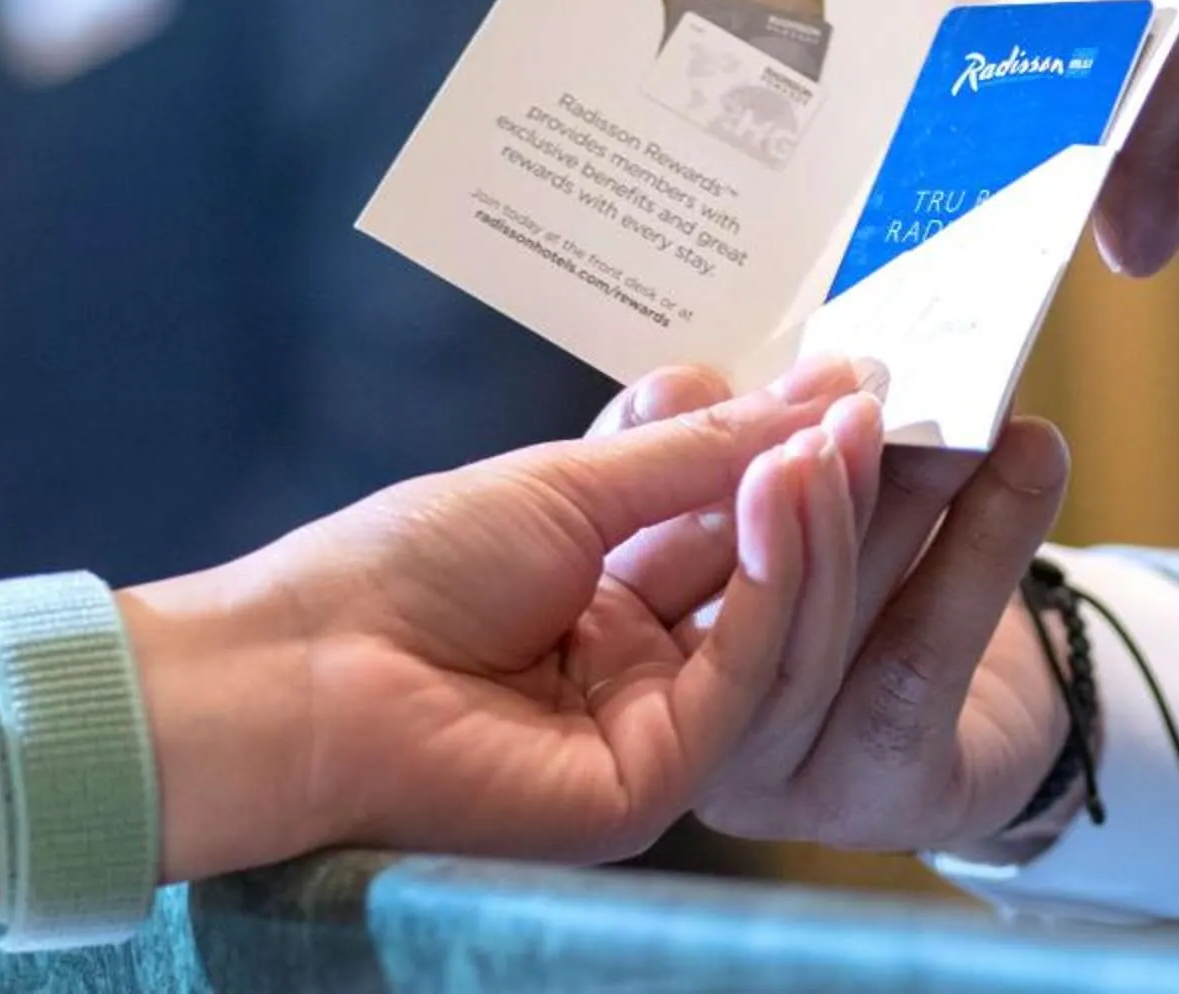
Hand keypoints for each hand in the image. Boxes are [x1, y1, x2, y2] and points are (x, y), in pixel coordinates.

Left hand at [127, 362, 881, 878]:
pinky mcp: (650, 789)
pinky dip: (778, 589)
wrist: (298, 669)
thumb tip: (825, 390)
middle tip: (880, 403)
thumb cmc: (399, 569)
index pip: (743, 534)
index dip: (803, 464)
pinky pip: (741, 685)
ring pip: (778, 639)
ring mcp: (652, 738)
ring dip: (816, 528)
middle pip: (775, 589)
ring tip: (841, 432)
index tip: (864, 388)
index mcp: (616, 606)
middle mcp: (644, 677)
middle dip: (829, 494)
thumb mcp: (567, 485)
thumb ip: (700, 455)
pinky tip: (788, 496)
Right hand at [591, 371, 1075, 856]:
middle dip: (803, 485)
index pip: (630, 542)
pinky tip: (1030, 464)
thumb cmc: (874, 584)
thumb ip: (749, 446)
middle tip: (856, 398)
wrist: (986, 715)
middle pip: (734, 592)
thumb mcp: (800, 499)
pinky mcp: (882, 798)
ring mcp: (778, 781)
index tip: (713, 377)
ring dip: (892, 507)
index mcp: (625, 650)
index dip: (673, 454)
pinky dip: (984, 548)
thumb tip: (701, 377)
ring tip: (949, 422)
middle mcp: (683, 731)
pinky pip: (924, 662)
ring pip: (826, 629)